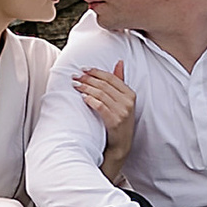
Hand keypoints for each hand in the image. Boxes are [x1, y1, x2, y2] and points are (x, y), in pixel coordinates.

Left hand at [76, 60, 136, 179]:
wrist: (121, 144)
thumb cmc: (120, 121)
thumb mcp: (123, 101)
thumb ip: (120, 82)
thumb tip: (119, 62)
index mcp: (130, 94)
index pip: (111, 78)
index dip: (96, 72)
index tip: (84, 69)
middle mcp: (128, 102)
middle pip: (104, 85)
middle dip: (88, 79)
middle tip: (75, 76)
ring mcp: (122, 112)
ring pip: (101, 94)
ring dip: (86, 88)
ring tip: (75, 85)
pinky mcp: (115, 121)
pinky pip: (100, 106)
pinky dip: (90, 100)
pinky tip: (82, 97)